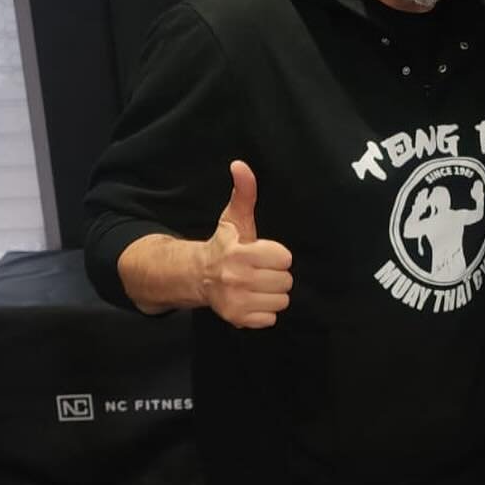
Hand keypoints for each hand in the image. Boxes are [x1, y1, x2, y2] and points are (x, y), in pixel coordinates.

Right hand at [201, 160, 293, 329]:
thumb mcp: (234, 218)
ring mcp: (236, 301)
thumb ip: (244, 192)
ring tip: (256, 285)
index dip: (276, 255)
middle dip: (276, 275)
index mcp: (239, 253)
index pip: (284, 258)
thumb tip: (240, 164)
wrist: (198, 276)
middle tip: (259, 270)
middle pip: (286, 281)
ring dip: (272, 293)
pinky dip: (264, 311)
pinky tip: (251, 299)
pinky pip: (271, 319)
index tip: (262, 253)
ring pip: (282, 300)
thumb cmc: (224, 245)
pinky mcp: (238, 320)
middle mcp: (236, 279)